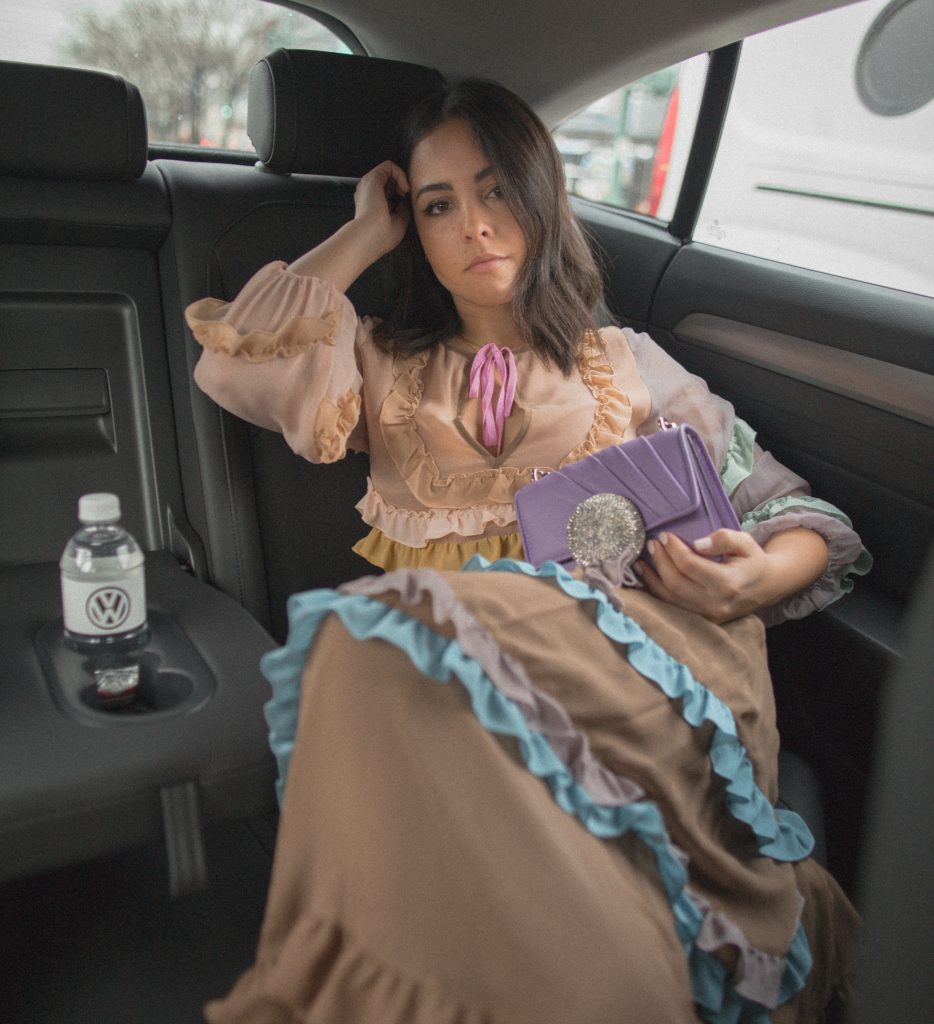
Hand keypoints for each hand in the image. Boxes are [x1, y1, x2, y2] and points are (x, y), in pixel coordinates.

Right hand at [353, 160, 410, 257]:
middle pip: (388, 181)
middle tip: (407, 197)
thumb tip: (406, 200)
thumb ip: (402, 209)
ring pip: (388, 171)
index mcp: (371, 205)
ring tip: (406, 192)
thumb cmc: (381, 236)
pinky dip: (400, 174)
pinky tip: (404, 188)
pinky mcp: (372, 177)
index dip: (400, 195)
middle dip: (401, 186)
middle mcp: (367, 193)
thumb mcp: (397, 222)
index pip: (388, 192)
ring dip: (401, 179)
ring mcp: (368, 184)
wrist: (370, 237)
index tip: (407, 205)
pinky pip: (389, 165)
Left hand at [634, 527, 826, 623]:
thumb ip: (724, 538)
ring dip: (652, 578)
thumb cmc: (752, 561)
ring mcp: (708, 615)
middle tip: (653, 543)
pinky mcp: (701, 620)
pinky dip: (656, 591)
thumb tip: (697, 543)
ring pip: (669, 599)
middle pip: (676, 583)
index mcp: (728, 583)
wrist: (766, 587)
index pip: (690, 566)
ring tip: (642, 560)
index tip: (664, 535)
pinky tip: (647, 577)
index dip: (674, 549)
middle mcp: (716, 603)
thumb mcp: (745, 542)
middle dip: (660, 561)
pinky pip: (672, 606)